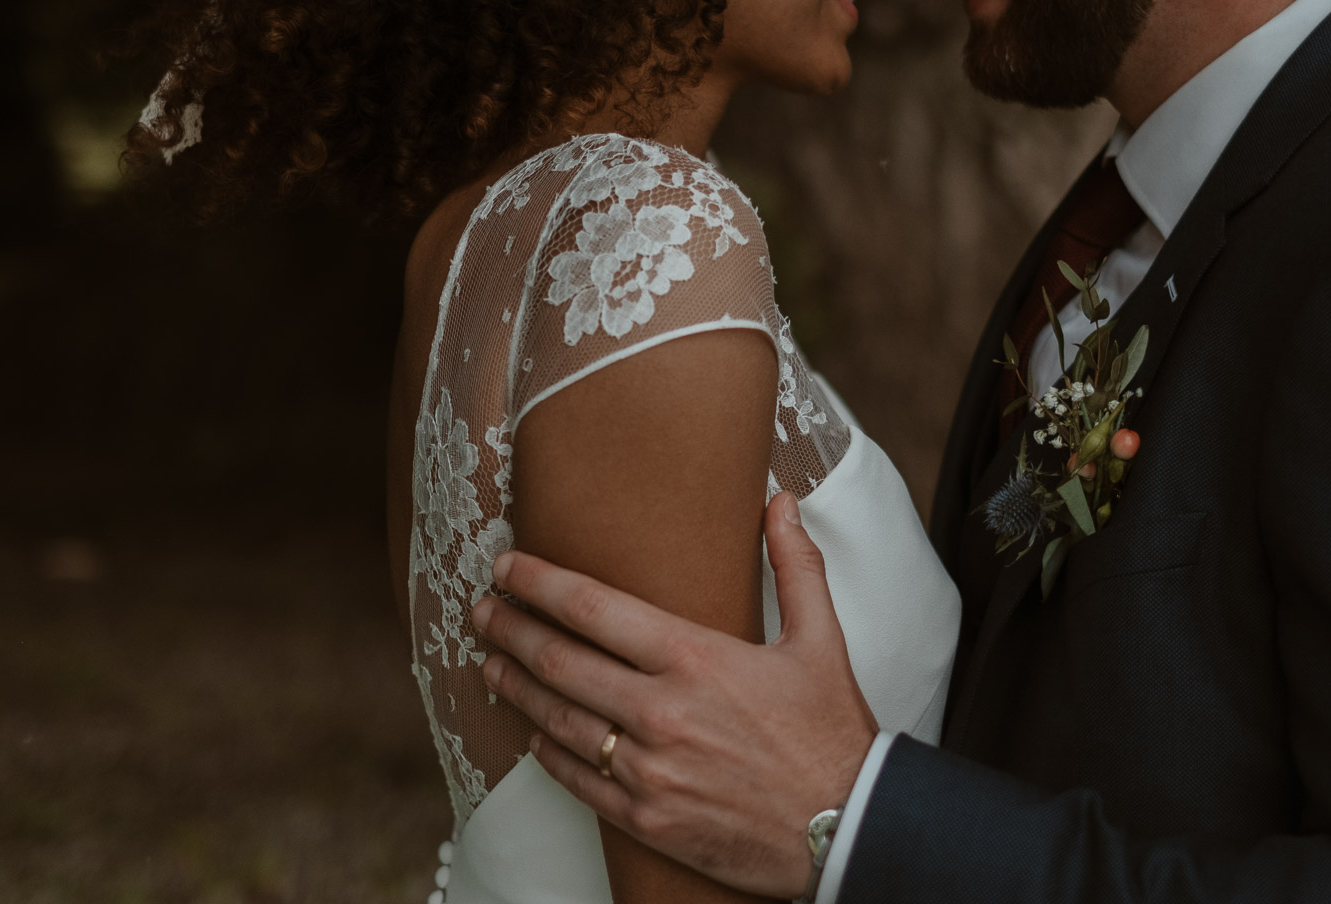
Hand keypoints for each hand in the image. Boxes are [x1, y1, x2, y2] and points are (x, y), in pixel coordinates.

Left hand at [472, 493, 878, 899]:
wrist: (850, 830)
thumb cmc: (834, 734)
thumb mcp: (822, 641)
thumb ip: (795, 566)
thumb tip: (780, 501)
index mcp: (696, 658)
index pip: (592, 608)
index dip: (538, 582)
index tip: (506, 565)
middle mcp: (661, 711)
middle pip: (558, 660)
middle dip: (509, 629)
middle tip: (480, 610)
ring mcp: (648, 769)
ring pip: (557, 720)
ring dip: (515, 687)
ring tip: (490, 665)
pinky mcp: (646, 819)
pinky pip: (577, 780)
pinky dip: (546, 753)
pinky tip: (531, 735)